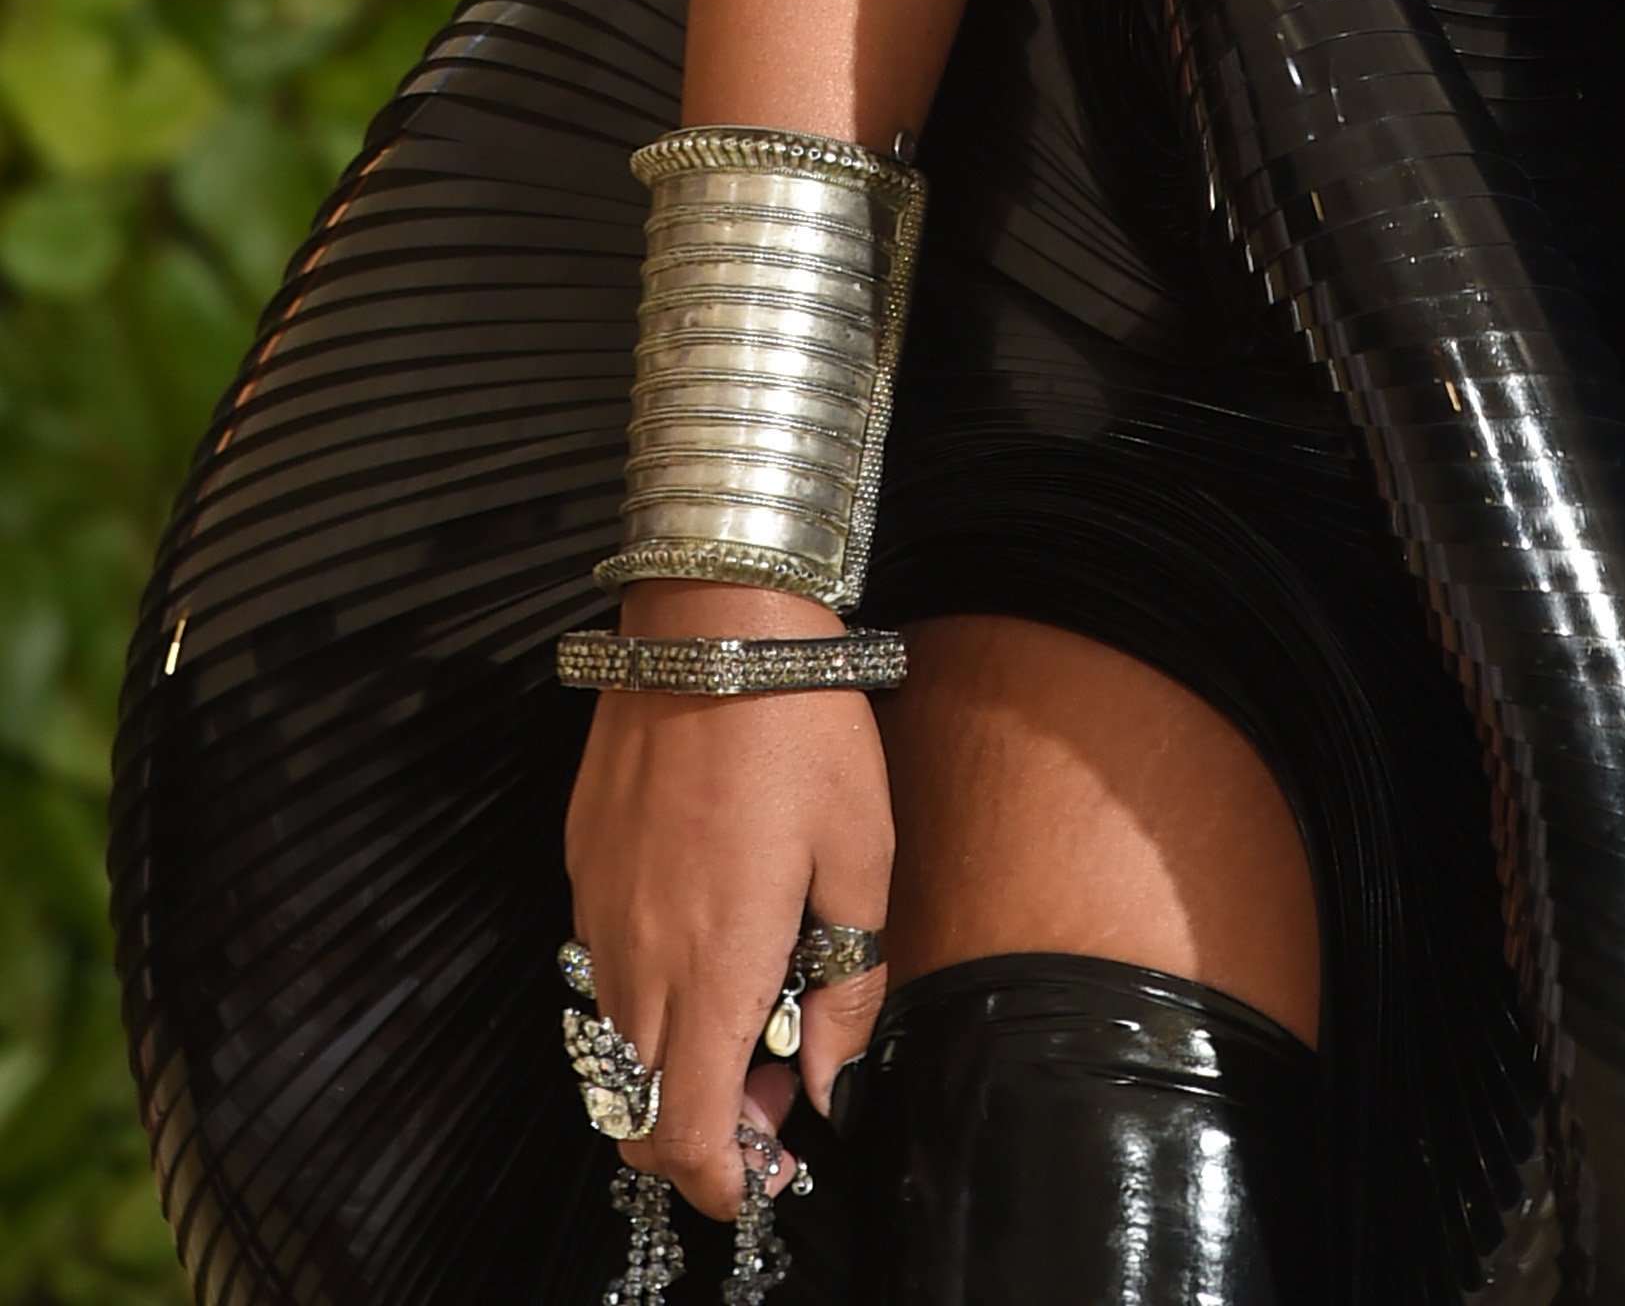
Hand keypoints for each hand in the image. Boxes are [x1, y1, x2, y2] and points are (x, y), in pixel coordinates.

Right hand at [563, 605, 891, 1225]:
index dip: (719, 1180)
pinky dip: (646, 989)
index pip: (680, 1133)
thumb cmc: (799, 731)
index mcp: (712, 967)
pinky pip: (601, 964)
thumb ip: (849, 981)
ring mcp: (599, 910)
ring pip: (615, 1040)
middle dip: (698, 1129)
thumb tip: (826, 1072)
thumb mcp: (861, 856)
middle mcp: (638, 955)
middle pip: (635, 1106)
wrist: (713, 622)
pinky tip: (705, 934)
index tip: (763, 1173)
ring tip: (748, 1003)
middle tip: (769, 1087)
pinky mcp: (584, 864)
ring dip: (670, 1058)